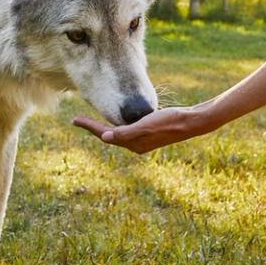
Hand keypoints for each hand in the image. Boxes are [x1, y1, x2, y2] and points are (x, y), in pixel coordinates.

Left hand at [72, 104, 209, 154]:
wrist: (191, 122)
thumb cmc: (169, 120)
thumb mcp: (146, 124)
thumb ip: (126, 132)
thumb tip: (106, 138)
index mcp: (133, 143)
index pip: (105, 134)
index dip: (89, 127)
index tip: (74, 119)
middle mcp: (136, 144)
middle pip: (108, 135)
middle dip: (93, 128)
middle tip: (77, 120)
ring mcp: (143, 140)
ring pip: (117, 134)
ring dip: (104, 128)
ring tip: (91, 122)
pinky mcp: (149, 133)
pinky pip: (127, 131)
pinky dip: (117, 125)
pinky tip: (117, 120)